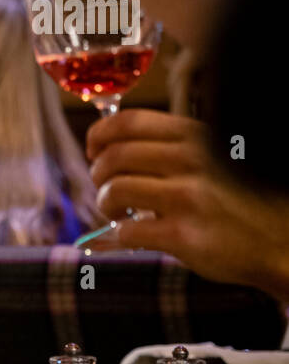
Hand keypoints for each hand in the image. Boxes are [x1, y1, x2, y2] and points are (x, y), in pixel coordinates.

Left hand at [88, 110, 288, 302]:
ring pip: (114, 189)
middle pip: (113, 156)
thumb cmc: (234, 199)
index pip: (127, 122)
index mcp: (194, 137)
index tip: (94, 150)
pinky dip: (120, 233)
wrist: (276, 241)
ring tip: (118, 211)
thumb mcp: (208, 158)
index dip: (99, 135)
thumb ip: (164, 148)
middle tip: (107, 187)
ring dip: (105, 203)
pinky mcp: (183, 235)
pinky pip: (126, 230)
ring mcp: (187, 197)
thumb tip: (103, 145)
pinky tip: (134, 234)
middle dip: (99, 174)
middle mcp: (191, 160)